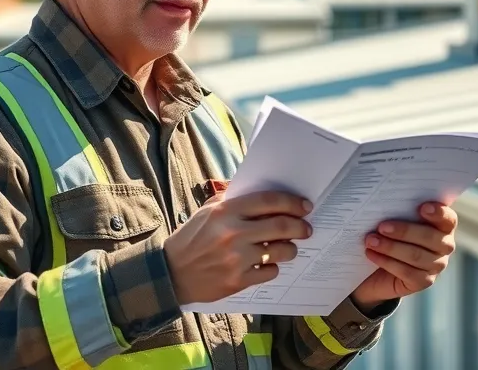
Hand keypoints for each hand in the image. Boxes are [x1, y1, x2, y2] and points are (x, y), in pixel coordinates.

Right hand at [164, 191, 313, 304]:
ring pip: (280, 251)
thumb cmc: (191, 239)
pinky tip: (267, 264)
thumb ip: (232, 201)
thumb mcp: (206, 212)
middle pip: (281, 226)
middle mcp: (233, 233)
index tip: (305, 206)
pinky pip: (269, 271)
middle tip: (306, 228)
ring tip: (289, 248)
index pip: (268, 201)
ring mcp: (236, 259)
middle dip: (300, 226)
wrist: (171, 273)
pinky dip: (272, 267)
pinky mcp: (238, 280)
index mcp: (225, 212)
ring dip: (290, 248)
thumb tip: (262, 196)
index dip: (291, 202)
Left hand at [351, 202, 457, 309]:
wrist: (377, 268)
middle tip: (382, 227)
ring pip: (416, 256)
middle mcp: (444, 246)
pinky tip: (371, 254)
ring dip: (391, 247)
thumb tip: (385, 204)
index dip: (438, 213)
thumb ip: (399, 211)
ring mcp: (436, 266)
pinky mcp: (423, 282)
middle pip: (430, 238)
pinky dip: (386, 262)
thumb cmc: (389, 234)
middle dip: (405, 231)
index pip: (448, 219)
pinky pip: (406, 272)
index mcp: (443, 226)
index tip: (422, 207)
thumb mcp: (395, 220)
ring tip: (371, 240)